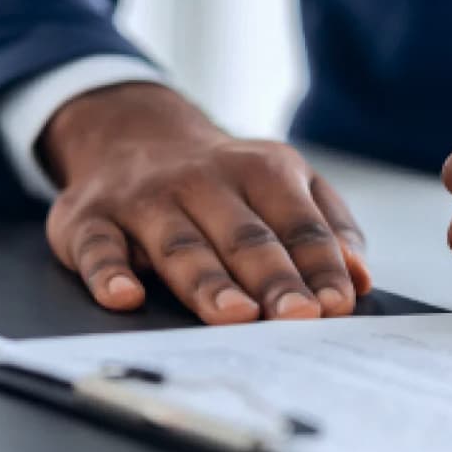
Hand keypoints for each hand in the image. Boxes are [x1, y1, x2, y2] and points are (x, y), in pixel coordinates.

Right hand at [41, 83, 370, 324]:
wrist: (133, 135)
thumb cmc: (228, 181)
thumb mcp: (288, 184)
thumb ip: (330, 227)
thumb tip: (360, 277)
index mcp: (263, 171)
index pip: (300, 225)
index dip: (321, 265)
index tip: (338, 304)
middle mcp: (204, 180)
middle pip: (246, 237)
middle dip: (274, 279)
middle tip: (297, 317)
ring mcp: (146, 199)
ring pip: (182, 246)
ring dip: (209, 282)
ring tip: (236, 316)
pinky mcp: (91, 218)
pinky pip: (99, 247)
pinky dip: (109, 272)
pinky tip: (126, 297)